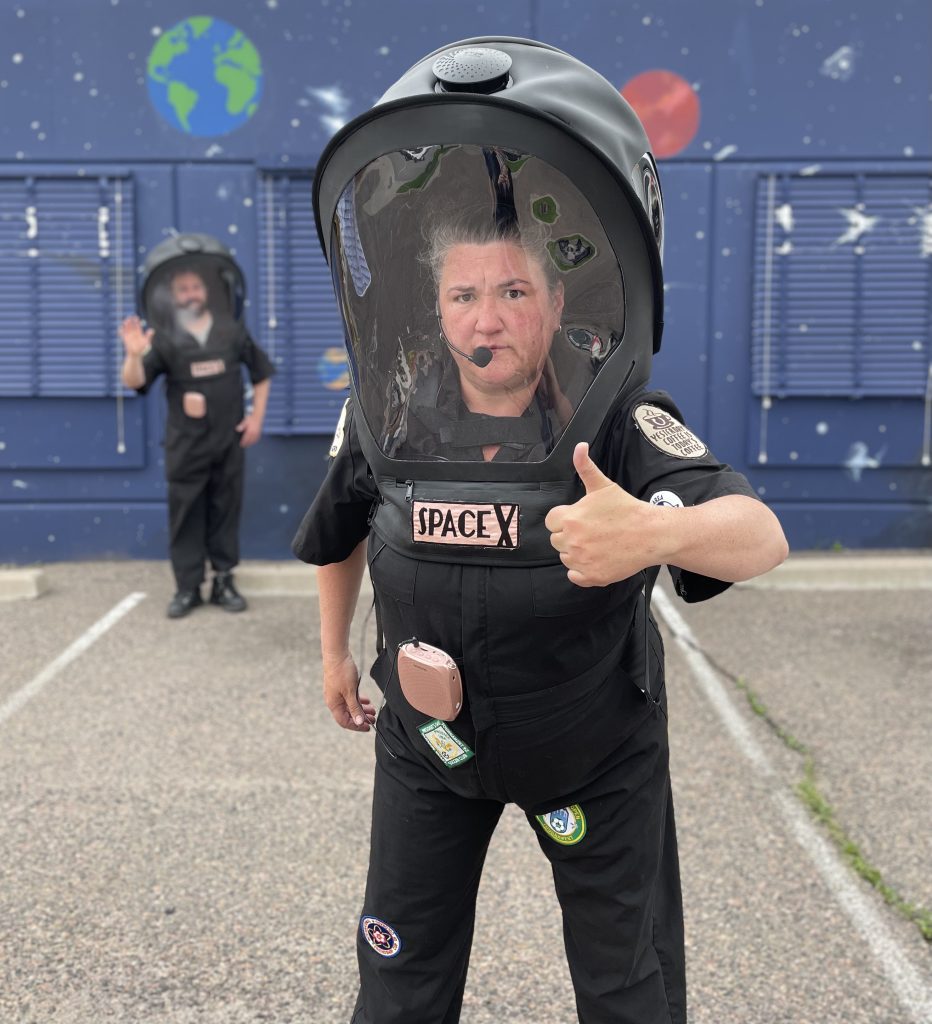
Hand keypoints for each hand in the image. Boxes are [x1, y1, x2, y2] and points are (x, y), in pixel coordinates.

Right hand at [120, 316, 153, 355]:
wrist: (136, 354)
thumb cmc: (142, 349)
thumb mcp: (146, 342)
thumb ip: (148, 336)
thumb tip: (152, 330)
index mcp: (139, 333)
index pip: (137, 325)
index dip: (136, 321)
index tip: (136, 317)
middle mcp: (133, 333)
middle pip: (132, 325)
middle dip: (131, 321)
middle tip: (130, 317)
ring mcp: (129, 335)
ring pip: (127, 328)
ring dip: (126, 324)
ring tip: (126, 321)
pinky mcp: (125, 339)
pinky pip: (122, 333)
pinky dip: (121, 331)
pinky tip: (120, 328)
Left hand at [236, 414, 261, 446]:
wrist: (257, 416)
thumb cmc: (250, 419)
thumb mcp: (245, 421)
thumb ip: (241, 426)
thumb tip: (237, 429)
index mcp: (250, 431)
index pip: (246, 439)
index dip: (243, 442)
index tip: (240, 445)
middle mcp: (254, 433)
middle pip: (250, 441)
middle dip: (246, 444)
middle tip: (243, 446)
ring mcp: (257, 433)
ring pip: (253, 441)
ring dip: (250, 443)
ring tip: (247, 445)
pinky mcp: (259, 433)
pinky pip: (257, 439)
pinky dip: (254, 441)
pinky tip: (252, 442)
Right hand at [323, 653, 376, 731]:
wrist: (337, 654)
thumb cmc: (342, 671)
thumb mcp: (351, 692)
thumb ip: (355, 708)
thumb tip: (358, 722)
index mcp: (334, 704)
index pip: (344, 721)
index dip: (356, 726)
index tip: (368, 727)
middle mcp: (334, 700)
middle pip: (348, 714)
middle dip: (361, 718)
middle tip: (373, 719)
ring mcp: (337, 693)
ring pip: (350, 706)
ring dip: (361, 709)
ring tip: (372, 710)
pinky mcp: (340, 686)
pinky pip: (350, 698)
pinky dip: (358, 701)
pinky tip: (366, 701)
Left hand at [545, 442, 661, 586]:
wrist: (651, 534)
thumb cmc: (626, 509)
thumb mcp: (603, 486)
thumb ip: (585, 467)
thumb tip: (579, 446)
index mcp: (570, 518)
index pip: (551, 522)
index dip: (565, 519)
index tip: (581, 518)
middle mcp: (572, 541)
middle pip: (556, 540)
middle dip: (570, 535)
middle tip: (592, 531)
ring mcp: (581, 561)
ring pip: (566, 558)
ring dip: (576, 552)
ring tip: (597, 543)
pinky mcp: (592, 577)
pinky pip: (574, 576)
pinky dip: (582, 571)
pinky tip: (597, 559)